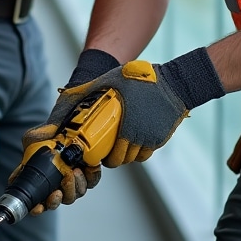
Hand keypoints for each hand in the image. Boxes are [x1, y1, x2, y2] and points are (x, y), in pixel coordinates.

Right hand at [12, 122, 102, 214]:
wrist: (69, 123)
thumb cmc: (49, 133)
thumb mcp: (33, 138)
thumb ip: (29, 149)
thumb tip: (24, 163)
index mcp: (41, 181)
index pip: (37, 203)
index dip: (37, 209)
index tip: (38, 207)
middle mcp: (57, 184)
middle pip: (57, 202)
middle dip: (57, 199)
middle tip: (57, 190)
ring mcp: (73, 180)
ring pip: (74, 194)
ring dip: (73, 187)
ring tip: (73, 172)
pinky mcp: (89, 174)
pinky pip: (91, 182)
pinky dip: (90, 177)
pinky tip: (87, 169)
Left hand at [24, 47, 225, 190]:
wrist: (175, 84)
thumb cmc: (141, 80)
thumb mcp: (112, 80)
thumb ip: (90, 90)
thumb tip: (65, 95)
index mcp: (126, 127)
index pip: (111, 156)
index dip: (101, 157)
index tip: (97, 151)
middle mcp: (139, 137)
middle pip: (121, 160)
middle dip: (112, 157)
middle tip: (105, 149)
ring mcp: (151, 139)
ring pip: (134, 158)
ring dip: (125, 154)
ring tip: (119, 143)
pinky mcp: (160, 139)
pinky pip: (146, 153)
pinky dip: (138, 150)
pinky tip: (133, 140)